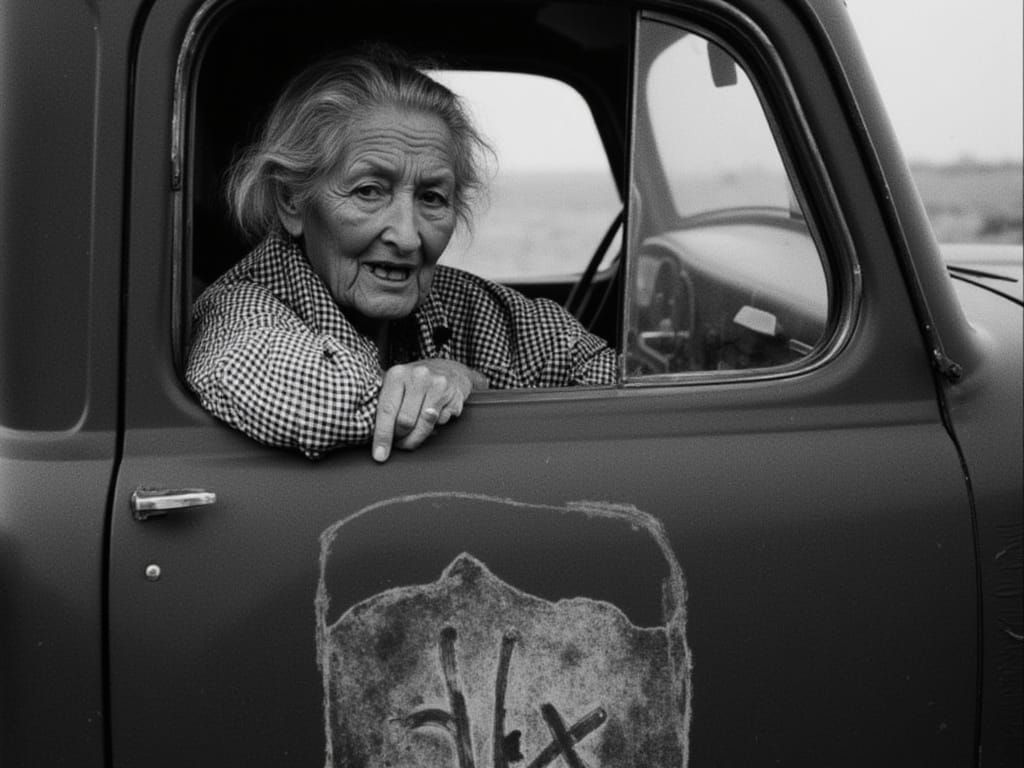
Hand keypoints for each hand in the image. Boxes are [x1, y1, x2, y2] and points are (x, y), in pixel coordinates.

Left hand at [372, 359, 487, 461]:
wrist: (449, 369)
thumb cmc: (416, 383)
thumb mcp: (396, 386)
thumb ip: (385, 406)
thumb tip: (376, 439)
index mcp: (397, 374)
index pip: (387, 410)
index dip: (383, 436)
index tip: (380, 456)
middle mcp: (418, 376)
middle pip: (405, 422)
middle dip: (402, 438)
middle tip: (401, 441)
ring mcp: (438, 384)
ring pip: (424, 425)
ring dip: (418, 437)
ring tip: (414, 434)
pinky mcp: (454, 395)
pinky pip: (442, 422)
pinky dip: (437, 425)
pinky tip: (434, 415)